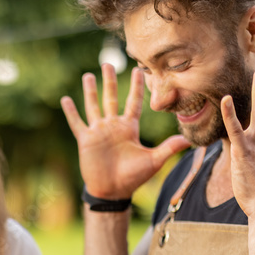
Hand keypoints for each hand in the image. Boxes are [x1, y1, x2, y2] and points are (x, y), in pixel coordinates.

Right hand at [61, 63, 189, 199]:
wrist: (113, 191)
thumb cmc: (133, 177)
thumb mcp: (153, 160)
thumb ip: (169, 148)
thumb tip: (189, 140)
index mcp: (129, 128)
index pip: (133, 102)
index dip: (136, 87)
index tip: (140, 70)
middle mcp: (113, 126)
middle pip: (111, 98)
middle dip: (110, 81)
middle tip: (108, 63)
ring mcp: (98, 132)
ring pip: (93, 106)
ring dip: (90, 91)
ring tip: (88, 75)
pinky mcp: (86, 140)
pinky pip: (77, 123)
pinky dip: (71, 112)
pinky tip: (65, 100)